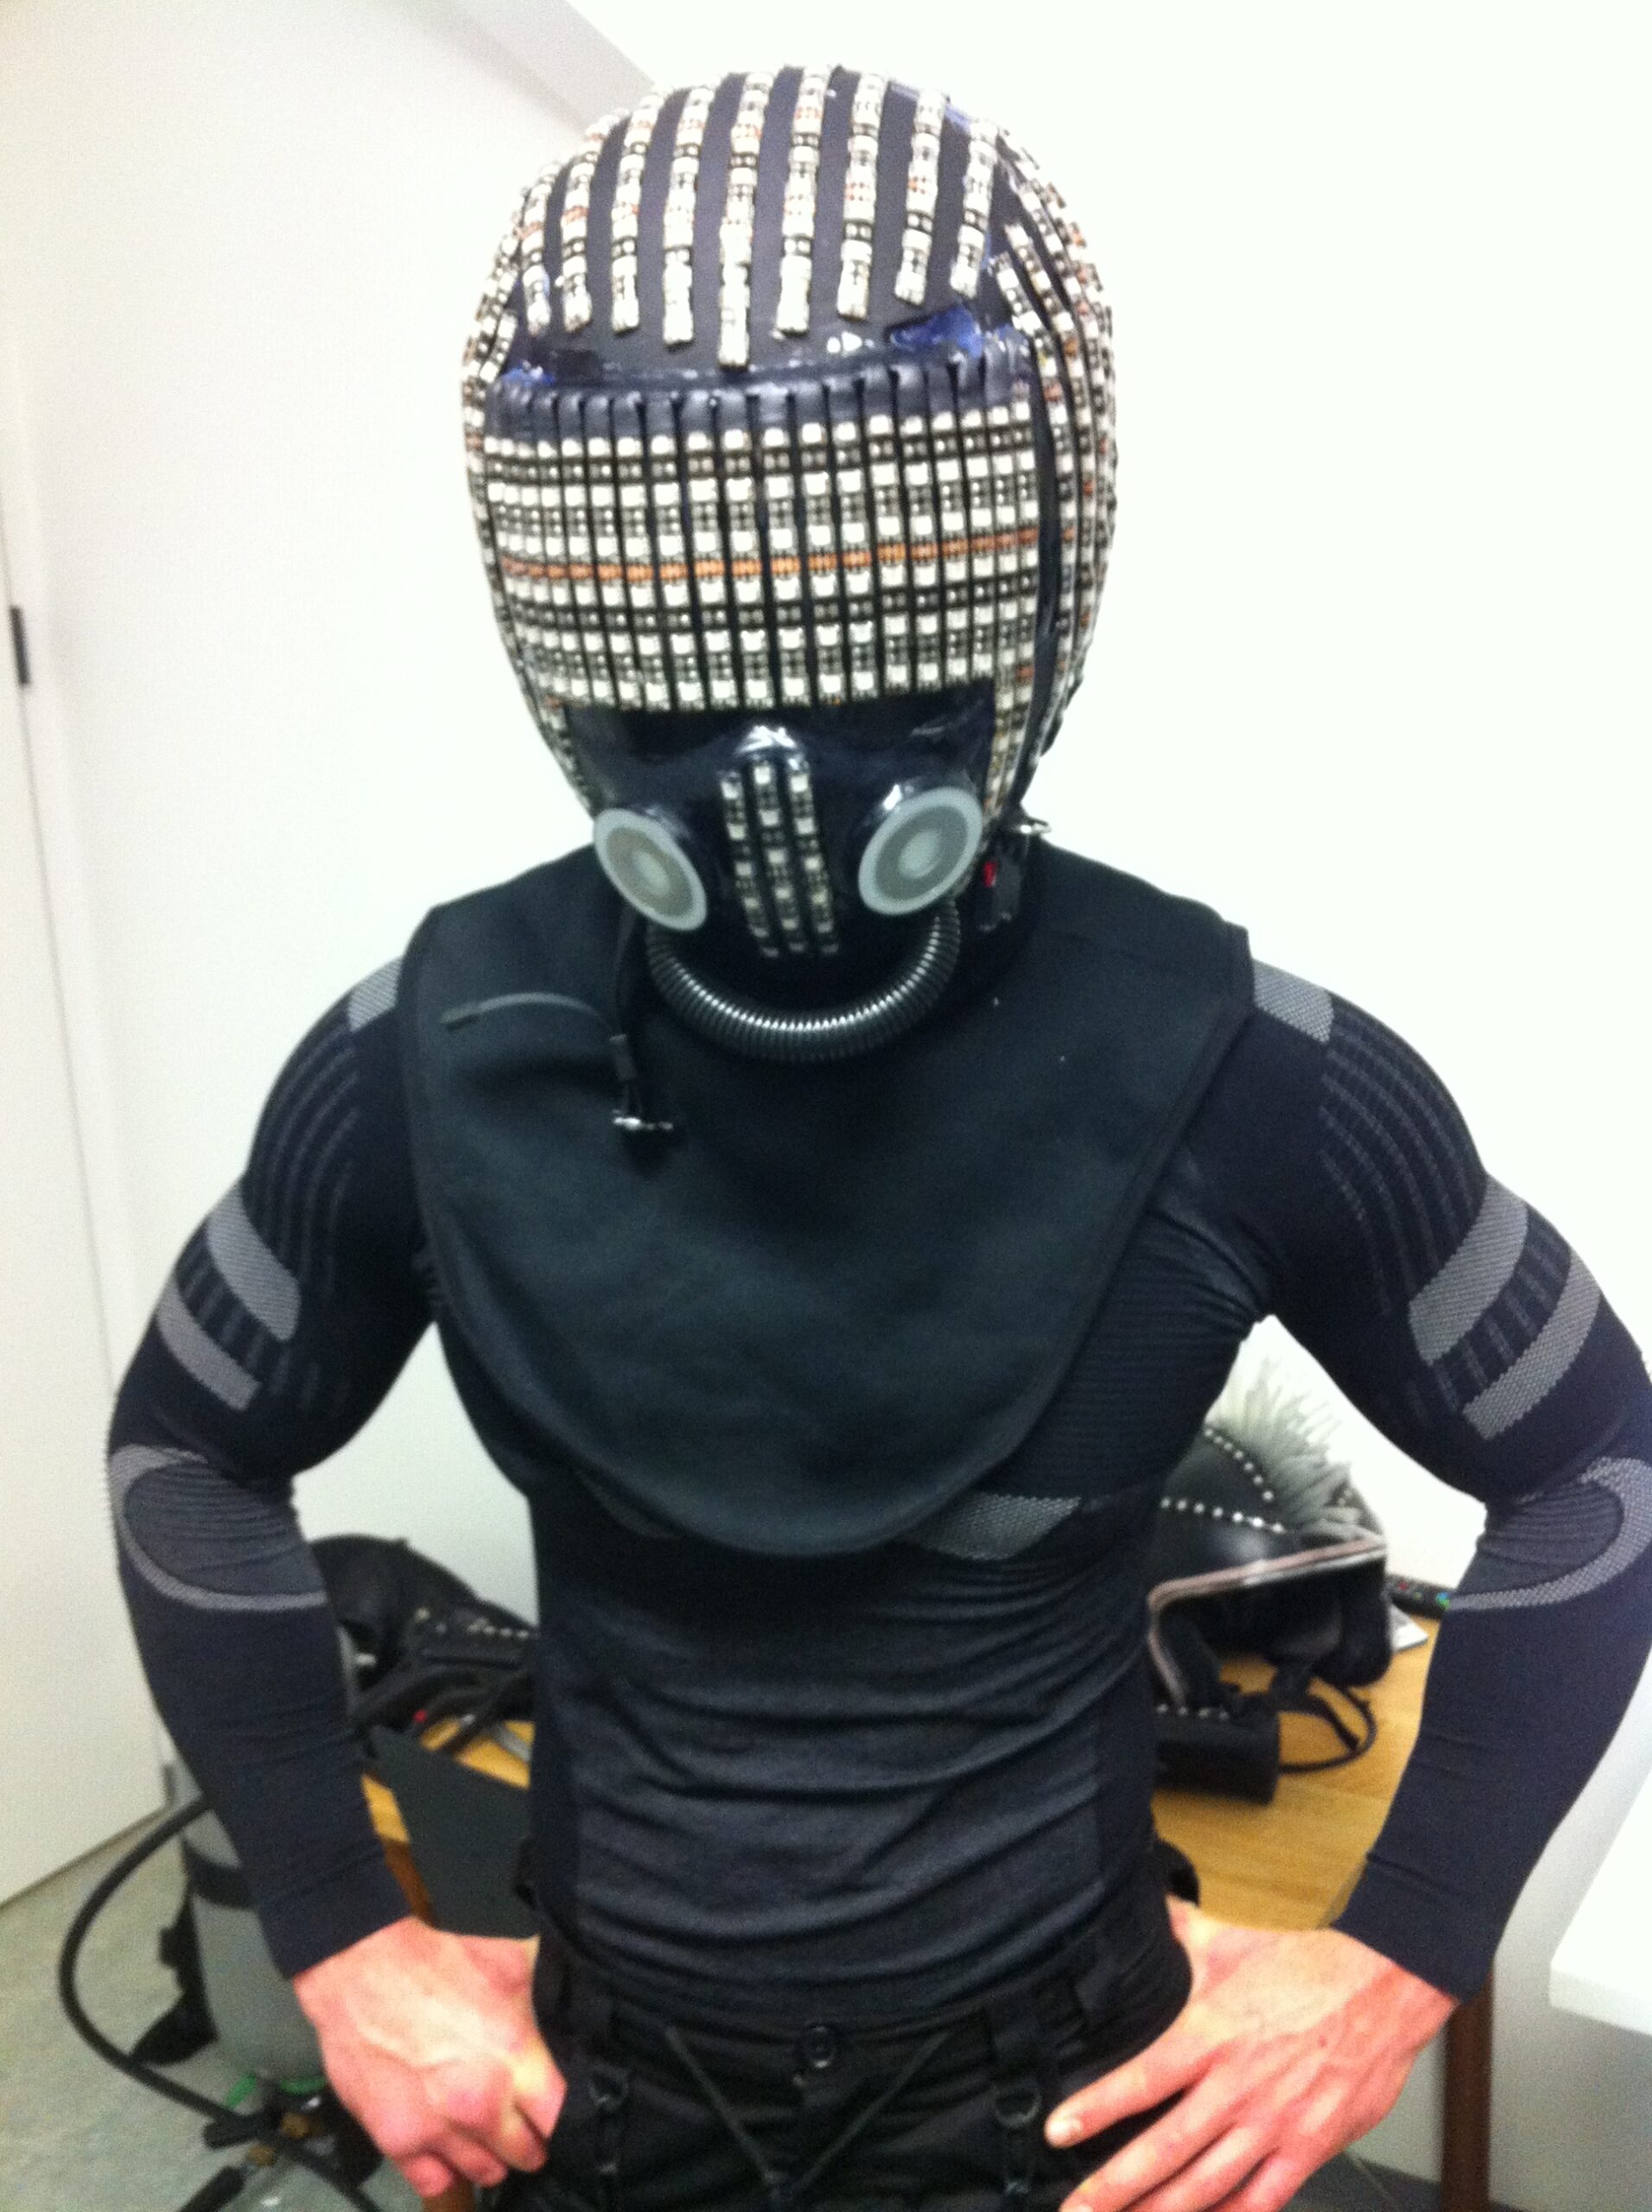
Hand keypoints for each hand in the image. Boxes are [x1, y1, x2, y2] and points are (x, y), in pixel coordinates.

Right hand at [292, 1915, 563, 2199]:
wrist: (364, 1972)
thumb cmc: (442, 1964)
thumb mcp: (511, 1962)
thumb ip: (550, 1992)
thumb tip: (584, 2000)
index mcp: (516, 2058)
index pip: (563, 2117)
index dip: (568, 2118)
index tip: (559, 2111)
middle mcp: (482, 2105)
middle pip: (528, 2154)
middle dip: (532, 2139)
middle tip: (525, 2122)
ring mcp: (438, 2130)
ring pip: (487, 2173)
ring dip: (493, 2156)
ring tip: (489, 2134)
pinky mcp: (399, 2143)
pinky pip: (436, 2182)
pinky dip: (447, 2170)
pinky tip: (451, 2148)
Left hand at [1044, 1900, 1455, 2211]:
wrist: (1382, 1987)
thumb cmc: (1306, 1967)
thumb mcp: (1232, 1944)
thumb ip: (1183, 1933)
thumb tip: (1154, 1908)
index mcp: (1210, 2035)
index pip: (1141, 2080)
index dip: (1096, 2109)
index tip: (1057, 2132)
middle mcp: (1236, 2086)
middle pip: (1165, 2148)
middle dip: (1115, 2186)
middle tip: (1077, 2209)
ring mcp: (1273, 2123)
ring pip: (1207, 2184)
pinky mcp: (1309, 2147)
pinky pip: (1263, 2197)